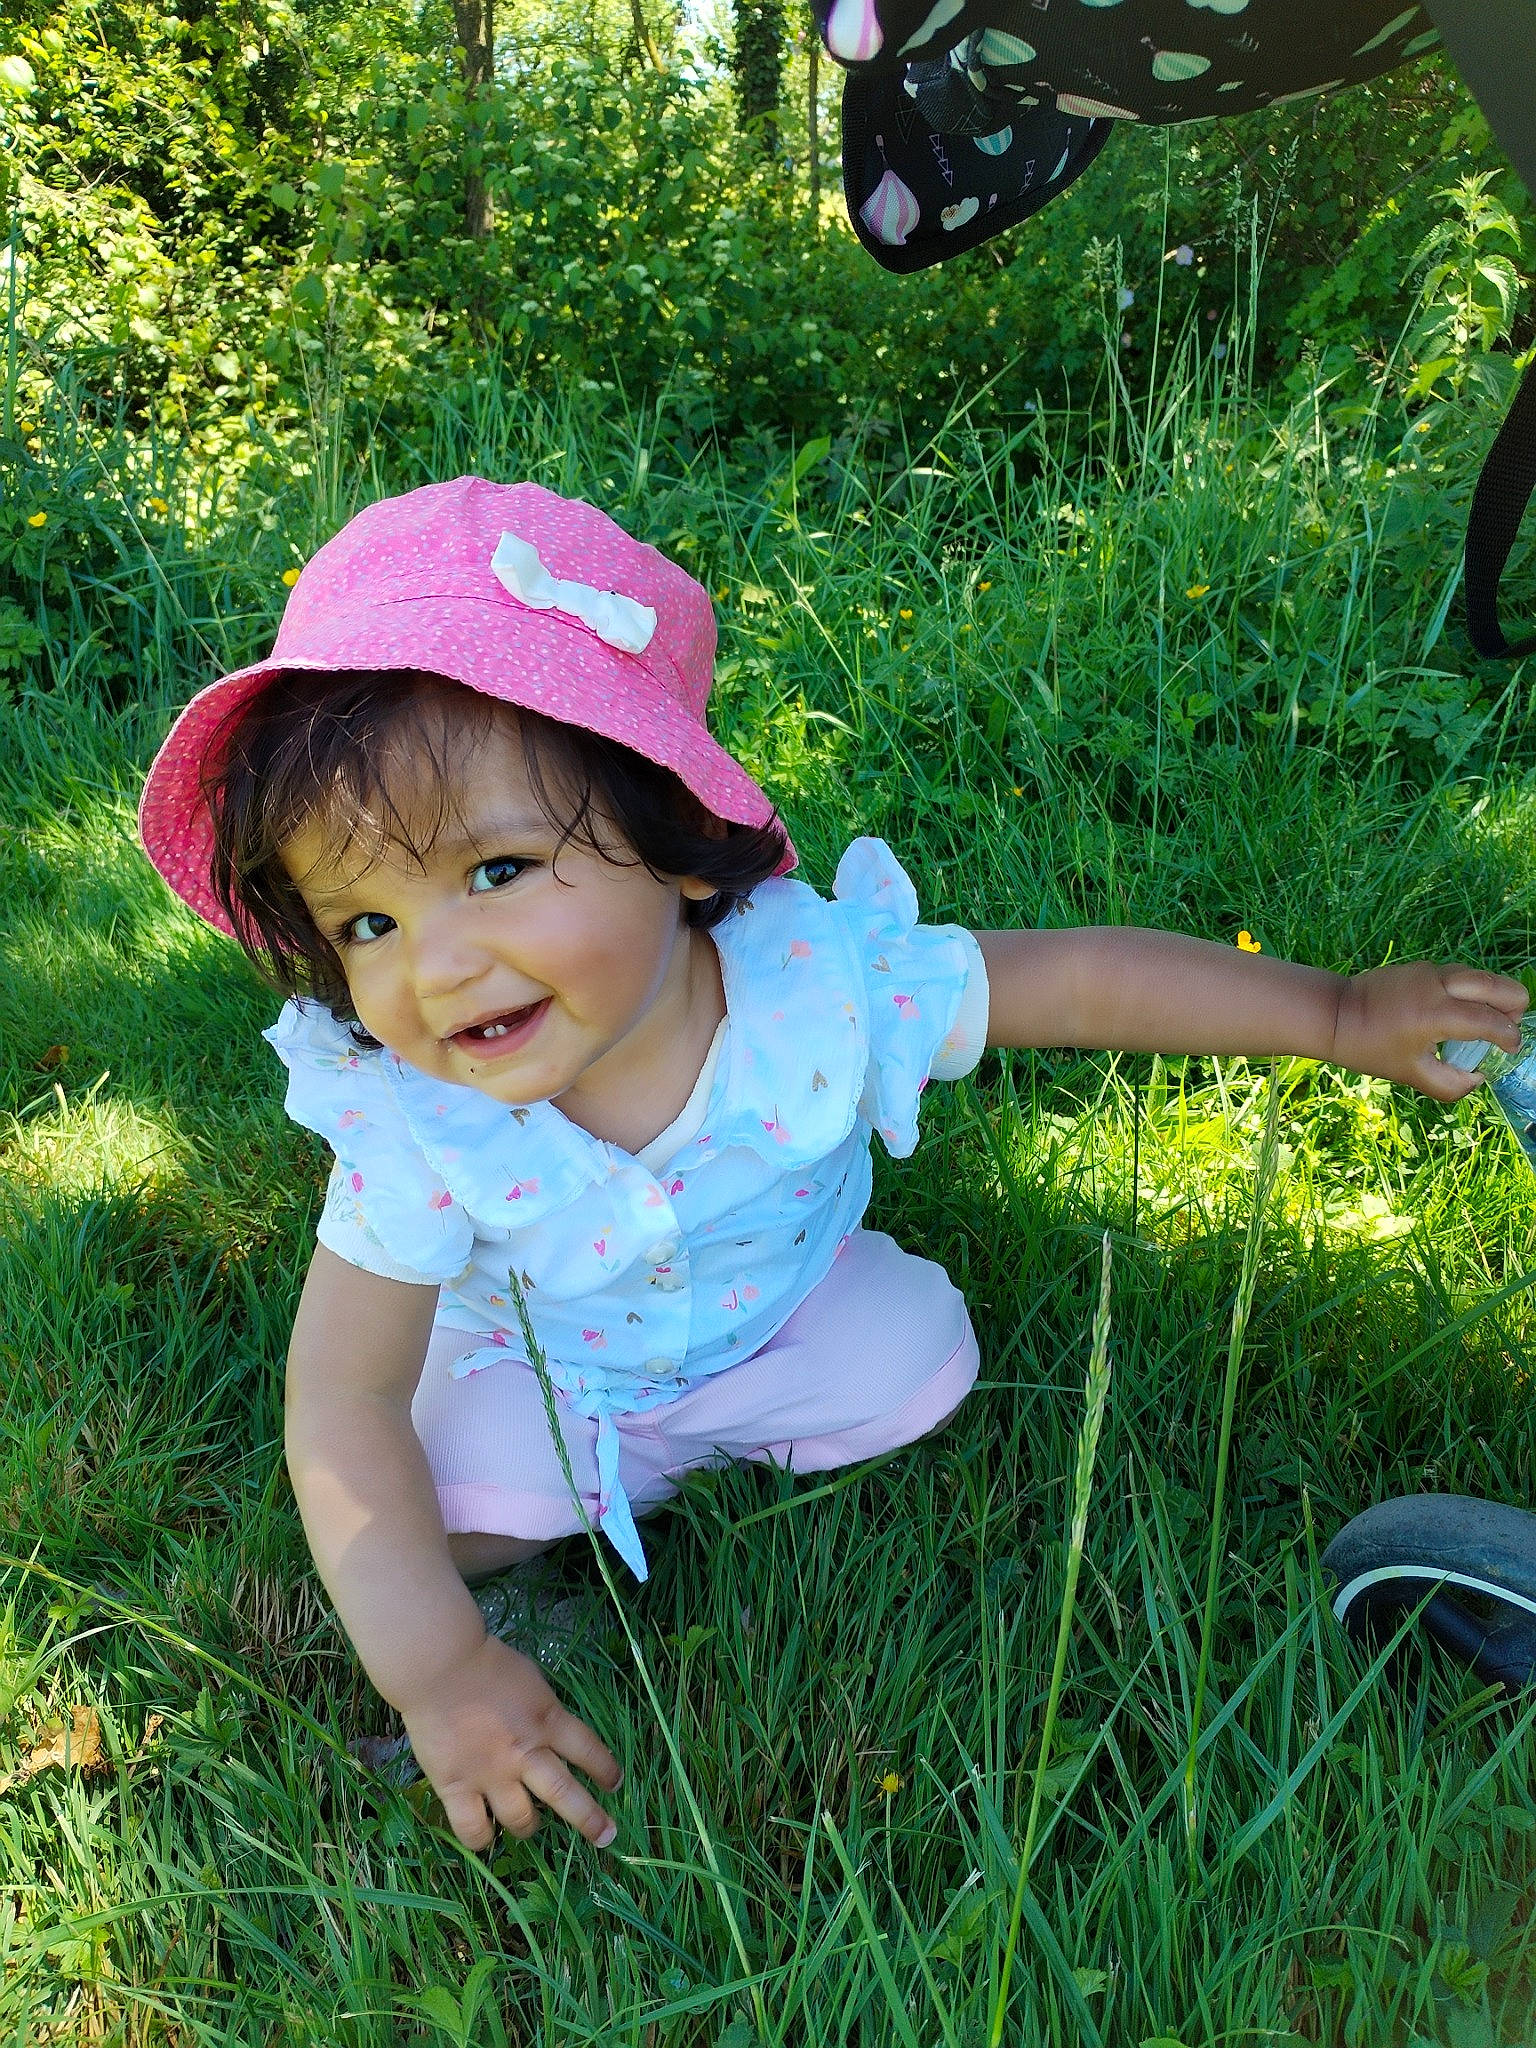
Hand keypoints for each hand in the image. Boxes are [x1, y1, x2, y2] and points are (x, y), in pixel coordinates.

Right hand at [399, 1633, 622, 1851]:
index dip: (605, 1770)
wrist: (439, 1665)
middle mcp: (525, 1753)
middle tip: (606, 1835)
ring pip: (522, 1819)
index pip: (588, 1750)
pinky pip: (474, 1829)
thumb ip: (542, 1712)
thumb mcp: (531, 1680)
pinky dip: (482, 1837)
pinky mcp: (456, 1788)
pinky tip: (485, 1832)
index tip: (613, 1783)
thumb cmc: (485, 1663)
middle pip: (566, 1795)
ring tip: (528, 1825)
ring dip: (530, 1826)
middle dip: (591, 1819)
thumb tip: (549, 1732)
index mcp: (547, 1719)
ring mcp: (491, 1775)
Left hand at [1332, 962, 1527, 1100]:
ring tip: (1488, 1020)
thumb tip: (1477, 1076)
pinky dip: (1472, 989)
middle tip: (1507, 1027)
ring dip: (1494, 995)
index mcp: (1436, 1014)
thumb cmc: (1370, 1048)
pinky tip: (1463, 1010)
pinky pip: (1459, 974)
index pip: (1491, 1021)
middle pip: (1498, 985)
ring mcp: (1429, 971)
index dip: (1509, 1036)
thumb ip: (1450, 1084)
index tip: (1511, 1049)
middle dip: (1513, 1006)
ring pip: (1480, 975)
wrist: (1334, 1014)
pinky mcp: (1421, 966)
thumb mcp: (1411, 1075)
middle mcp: (1438, 985)